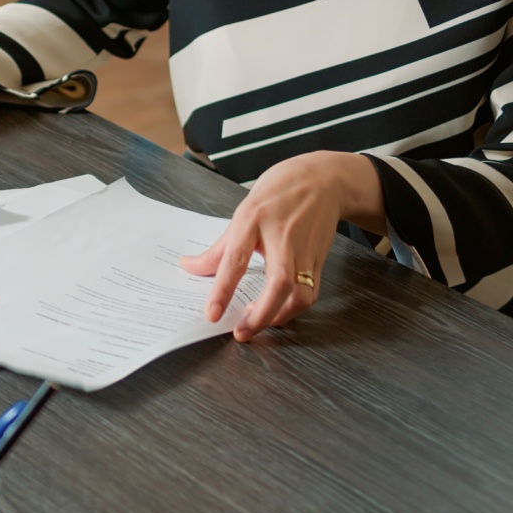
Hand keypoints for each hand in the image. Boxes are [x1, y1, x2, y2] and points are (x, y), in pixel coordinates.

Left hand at [180, 151, 384, 341]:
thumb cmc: (278, 194)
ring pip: (300, 293)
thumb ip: (218, 248)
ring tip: (256, 324)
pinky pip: (310, 293)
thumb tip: (188, 267)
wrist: (324, 180)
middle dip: (260, 314)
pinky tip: (276, 313)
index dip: (222, 289)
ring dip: (279, 316)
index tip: (212, 313)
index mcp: (254, 220)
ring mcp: (305, 250)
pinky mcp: (319, 261)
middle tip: (241, 332)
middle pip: (278, 283)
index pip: (235, 260)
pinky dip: (292, 309)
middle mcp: (282, 237)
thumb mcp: (242, 214)